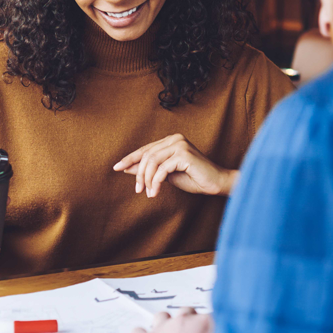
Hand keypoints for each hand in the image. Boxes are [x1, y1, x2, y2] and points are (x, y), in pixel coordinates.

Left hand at [113, 134, 237, 197]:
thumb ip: (149, 170)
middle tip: (137, 190)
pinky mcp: (184, 154)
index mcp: (170, 141)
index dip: (130, 158)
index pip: (146, 149)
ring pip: (153, 161)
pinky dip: (156, 182)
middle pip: (147, 155)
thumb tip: (127, 168)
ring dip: (147, 179)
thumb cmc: (193, 178)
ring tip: (147, 193)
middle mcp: (175, 139)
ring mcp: (180, 145)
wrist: (215, 184)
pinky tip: (155, 192)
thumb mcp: (166, 175)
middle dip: (139, 174)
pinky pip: (162, 169)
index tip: (116, 167)